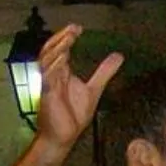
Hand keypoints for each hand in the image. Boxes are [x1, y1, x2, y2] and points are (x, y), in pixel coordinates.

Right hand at [33, 24, 124, 151]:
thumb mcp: (94, 89)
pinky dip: (53, 66)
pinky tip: (62, 58)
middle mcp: (52, 74)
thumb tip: (119, 56)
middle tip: (74, 28)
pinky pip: (47, 76)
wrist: (64, 137)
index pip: (61, 49)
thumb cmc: (74, 115)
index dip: (67, 37)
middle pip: (50, 49)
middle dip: (61, 38)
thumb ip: (104, 72)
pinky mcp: (46, 94)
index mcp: (61, 71)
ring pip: (46, 59)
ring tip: (69, 38)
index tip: (79, 28)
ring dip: (57, 48)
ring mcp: (48, 83)